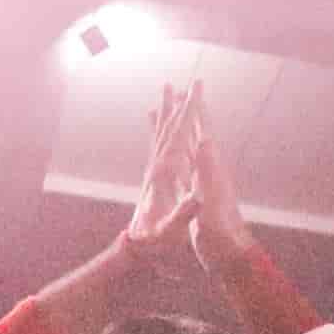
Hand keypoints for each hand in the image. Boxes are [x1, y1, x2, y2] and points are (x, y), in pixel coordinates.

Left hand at [119, 81, 203, 264]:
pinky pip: (156, 145)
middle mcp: (156, 166)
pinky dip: (159, 129)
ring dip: (166, 111)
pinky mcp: (152, 178)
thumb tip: (197, 201)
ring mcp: (153, 171)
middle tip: (187, 82)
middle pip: (169, 127)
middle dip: (180, 104)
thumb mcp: (172, 231)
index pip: (179, 134)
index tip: (196, 88)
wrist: (136, 252)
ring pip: (160, 133)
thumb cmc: (157, 243)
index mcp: (165, 173)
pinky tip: (157, 122)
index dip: (189, 110)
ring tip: (167, 91)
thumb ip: (182, 216)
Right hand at [183, 82, 260, 272]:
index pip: (203, 131)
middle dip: (188, 112)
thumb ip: (208, 172)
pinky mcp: (197, 195)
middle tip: (177, 90)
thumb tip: (206, 140)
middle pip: (197, 134)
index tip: (191, 86)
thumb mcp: (212, 202)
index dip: (197, 109)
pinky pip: (183, 168)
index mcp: (212, 169)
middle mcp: (210, 171)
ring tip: (170, 115)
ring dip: (180, 131)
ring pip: (189, 149)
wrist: (228, 257)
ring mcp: (203, 183)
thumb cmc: (221, 234)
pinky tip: (170, 154)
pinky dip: (175, 156)